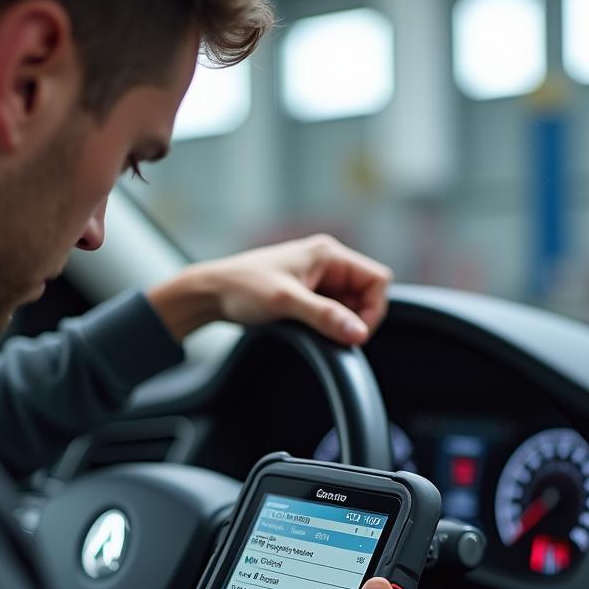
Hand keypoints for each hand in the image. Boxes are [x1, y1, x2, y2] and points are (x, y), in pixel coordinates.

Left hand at [146, 234, 391, 343]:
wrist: (211, 293)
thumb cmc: (243, 288)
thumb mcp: (286, 302)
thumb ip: (325, 316)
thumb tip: (359, 333)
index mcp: (328, 253)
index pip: (377, 279)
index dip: (373, 308)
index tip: (354, 332)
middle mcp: (327, 261)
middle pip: (366, 293)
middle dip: (355, 317)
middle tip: (333, 335)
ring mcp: (317, 277)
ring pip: (350, 304)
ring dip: (339, 321)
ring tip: (312, 328)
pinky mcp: (307, 292)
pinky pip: (332, 309)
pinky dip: (327, 323)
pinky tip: (307, 328)